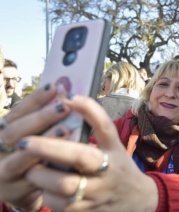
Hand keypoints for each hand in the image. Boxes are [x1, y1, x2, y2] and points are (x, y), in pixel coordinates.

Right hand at [0, 84, 70, 210]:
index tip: (54, 87)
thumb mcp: (29, 135)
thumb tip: (63, 93)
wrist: (17, 189)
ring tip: (65, 129)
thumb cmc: (28, 156)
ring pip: (21, 157)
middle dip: (40, 117)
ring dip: (44, 142)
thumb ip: (41, 118)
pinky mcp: (15, 191)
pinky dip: (48, 167)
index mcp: (1, 131)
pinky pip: (34, 178)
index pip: (17, 112)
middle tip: (63, 106)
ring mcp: (4, 171)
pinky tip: (64, 159)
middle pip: (15, 131)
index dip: (35, 99)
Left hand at [19, 95, 158, 211]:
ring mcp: (100, 193)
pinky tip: (46, 188)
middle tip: (25, 143)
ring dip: (42, 176)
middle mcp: (110, 169)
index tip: (68, 98)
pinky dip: (48, 196)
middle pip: (80, 156)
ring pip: (65, 185)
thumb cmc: (119, 167)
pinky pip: (61, 205)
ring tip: (32, 169)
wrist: (137, 200)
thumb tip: (67, 102)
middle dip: (48, 148)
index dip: (88, 110)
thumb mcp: (114, 147)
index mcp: (115, 150)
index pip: (105, 127)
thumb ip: (96, 130)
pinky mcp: (89, 211)